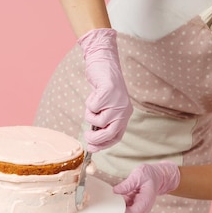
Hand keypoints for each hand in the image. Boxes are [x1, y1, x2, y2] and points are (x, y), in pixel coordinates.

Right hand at [78, 28, 132, 152]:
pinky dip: (89, 103)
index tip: (92, 148)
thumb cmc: (102, 88)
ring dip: (89, 114)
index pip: (116, 137)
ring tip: (92, 104)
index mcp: (125, 115)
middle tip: (86, 136)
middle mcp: (124, 111)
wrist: (103, 64)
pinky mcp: (109, 93)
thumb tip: (92, 143)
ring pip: (97, 121)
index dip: (103, 145)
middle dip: (95, 138)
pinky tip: (94, 94)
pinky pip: (92, 107)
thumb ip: (102, 122)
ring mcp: (117, 102)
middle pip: (109, 134)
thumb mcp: (105, 108)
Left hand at [113, 161, 179, 212]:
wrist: (156, 177)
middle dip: (119, 212)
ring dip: (120, 209)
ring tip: (115, 198)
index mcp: (146, 199)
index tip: (114, 207)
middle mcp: (144, 207)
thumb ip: (127, 184)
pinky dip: (121, 206)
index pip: (134, 212)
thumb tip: (115, 191)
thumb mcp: (137, 175)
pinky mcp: (136, 207)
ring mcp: (140, 209)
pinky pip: (127, 211)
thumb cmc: (149, 175)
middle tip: (111, 202)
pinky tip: (118, 198)